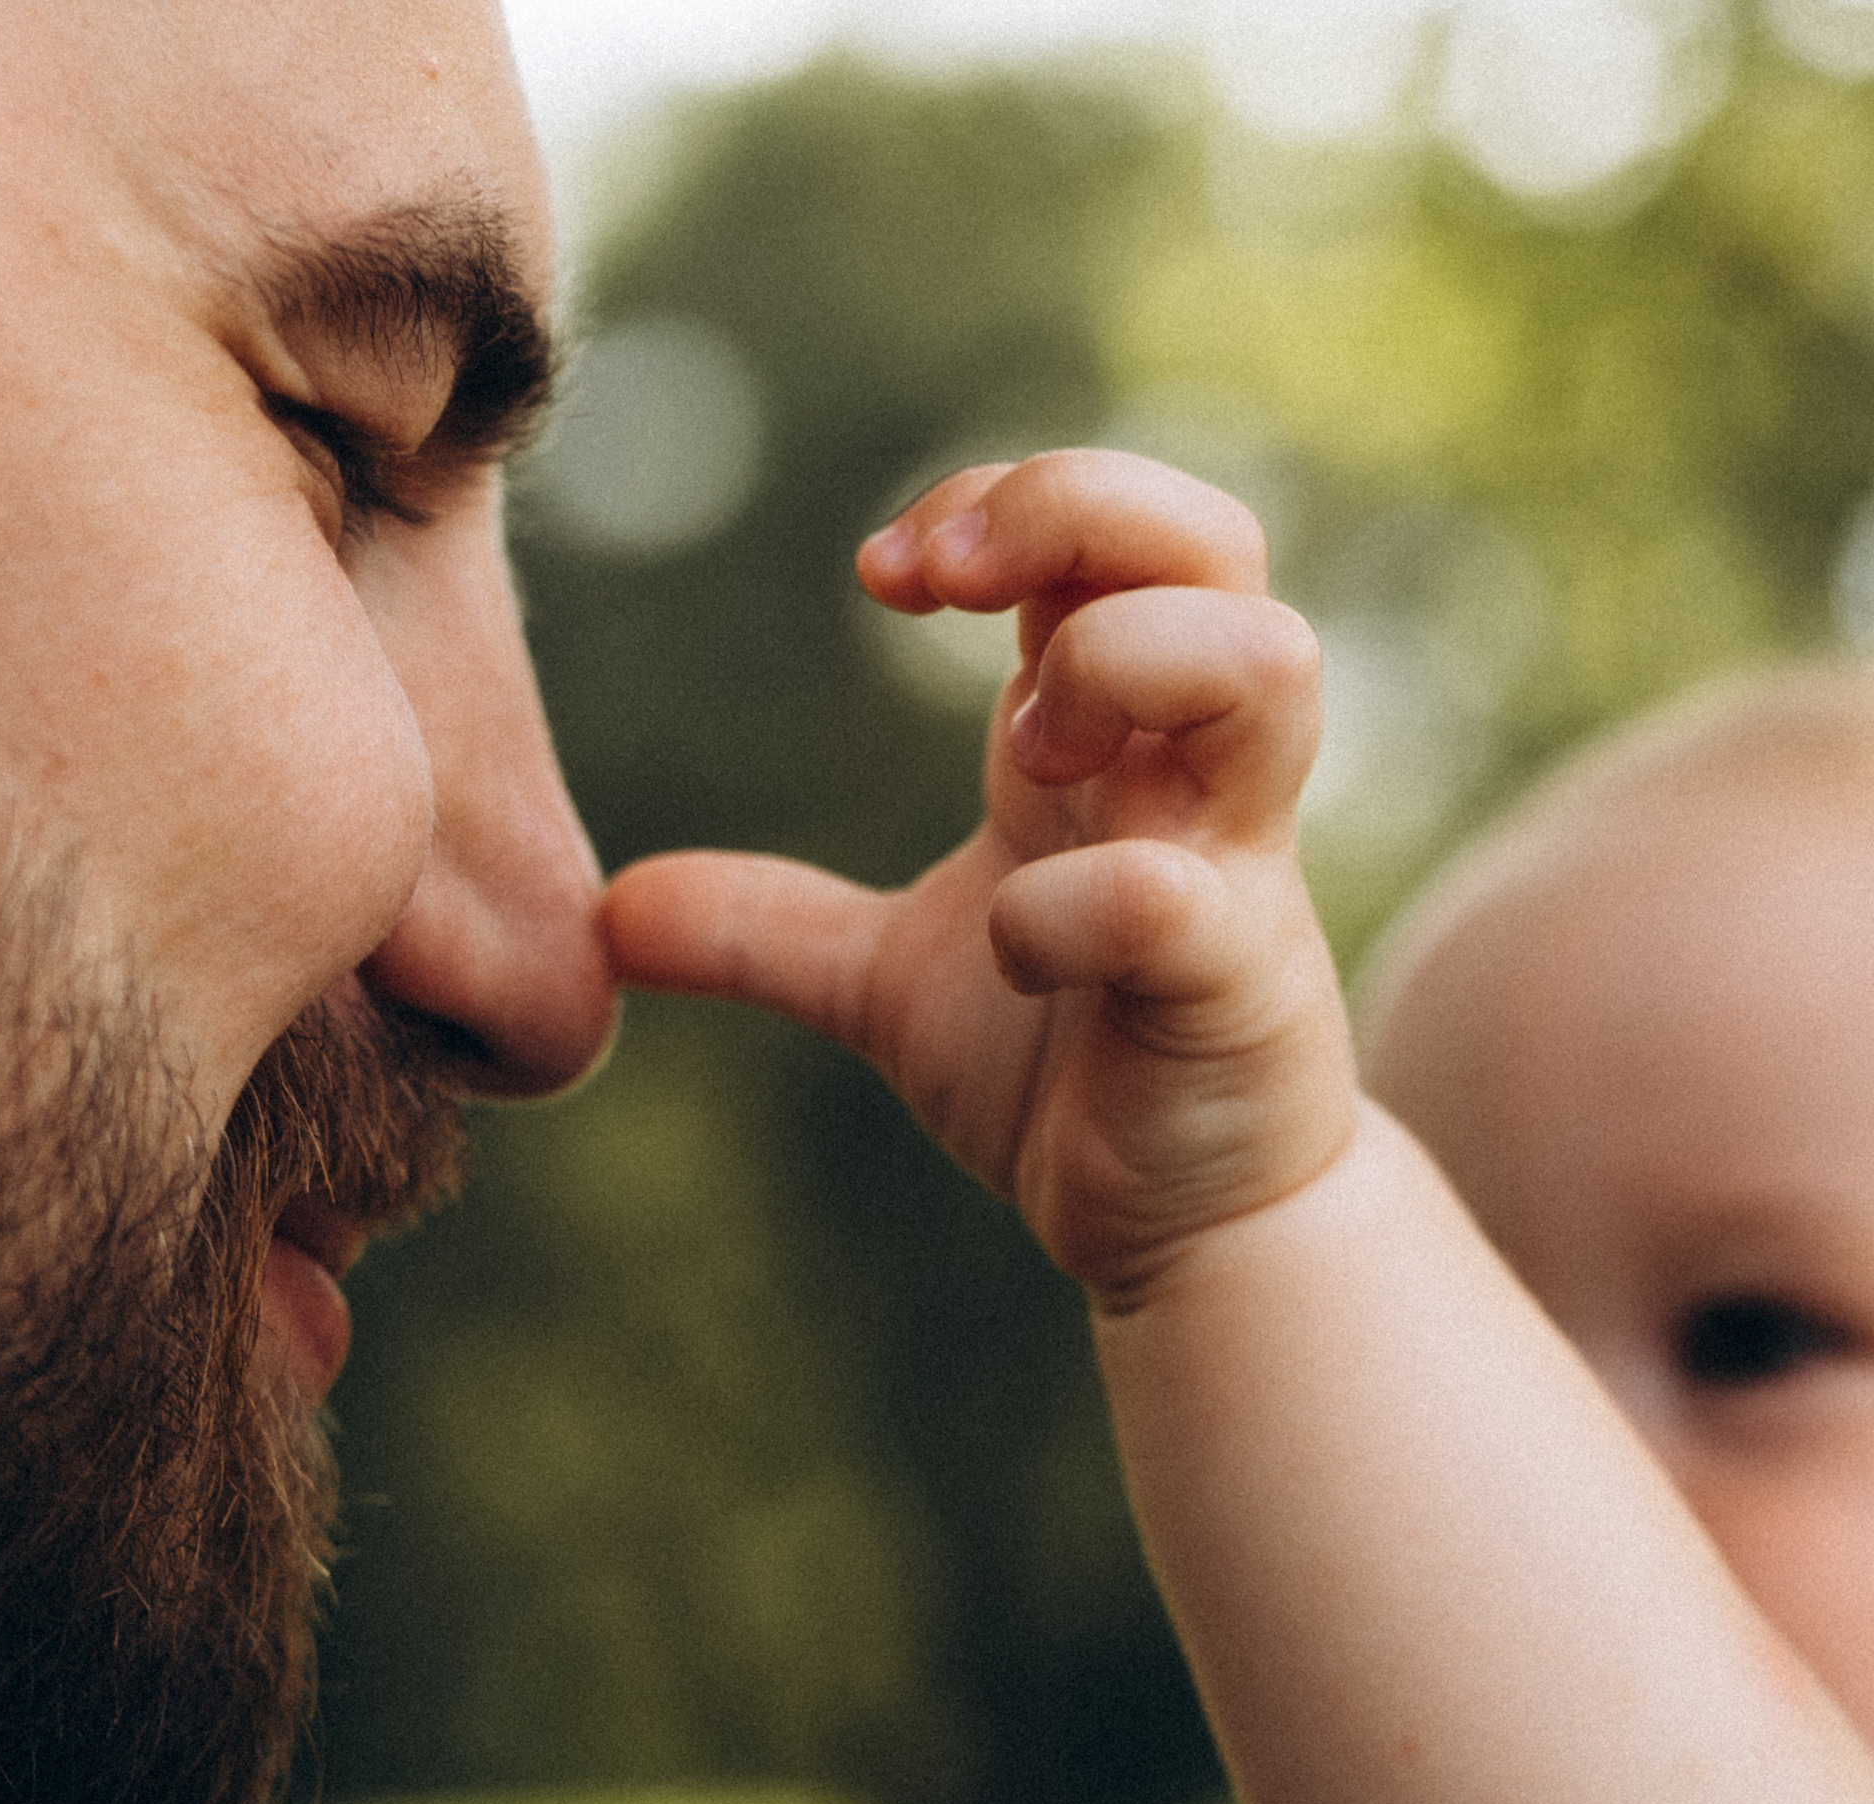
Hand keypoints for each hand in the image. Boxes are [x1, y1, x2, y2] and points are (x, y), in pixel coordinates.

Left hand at [605, 449, 1357, 1304]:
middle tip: (942, 593)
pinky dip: (1076, 906)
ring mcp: (1237, 868)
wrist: (1181, 1230)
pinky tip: (1014, 949)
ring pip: (1265, 663)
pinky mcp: (1236, 983)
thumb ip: (763, 929)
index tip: (882, 576)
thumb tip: (608, 915)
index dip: (991, 505)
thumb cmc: (1066, 1073)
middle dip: (1071, 514)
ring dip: (1123, 667)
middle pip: (1211, 537)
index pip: (1107, 524)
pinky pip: (1172, 896)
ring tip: (1023, 752)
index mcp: (1118, 738)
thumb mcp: (887, 984)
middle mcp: (1196, 772)